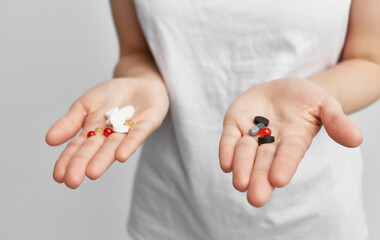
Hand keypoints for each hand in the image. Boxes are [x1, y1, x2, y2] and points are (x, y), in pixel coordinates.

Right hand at [46, 77, 168, 188]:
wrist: (140, 82)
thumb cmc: (112, 95)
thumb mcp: (85, 104)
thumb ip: (70, 122)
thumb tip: (49, 140)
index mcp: (94, 133)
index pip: (78, 148)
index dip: (68, 161)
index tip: (58, 176)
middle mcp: (111, 136)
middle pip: (95, 150)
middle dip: (83, 164)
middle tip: (72, 181)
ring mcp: (130, 130)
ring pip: (115, 146)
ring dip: (104, 159)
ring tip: (92, 172)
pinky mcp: (148, 123)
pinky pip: (138, 134)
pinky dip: (130, 144)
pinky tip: (121, 155)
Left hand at [219, 78, 361, 206]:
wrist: (282, 89)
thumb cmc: (306, 99)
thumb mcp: (325, 104)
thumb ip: (336, 121)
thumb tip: (357, 139)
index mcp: (294, 140)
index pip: (289, 155)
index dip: (284, 166)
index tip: (279, 180)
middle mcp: (271, 143)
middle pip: (264, 162)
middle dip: (259, 178)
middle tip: (255, 197)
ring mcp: (251, 134)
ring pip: (245, 153)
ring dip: (242, 168)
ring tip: (240, 184)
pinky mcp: (235, 124)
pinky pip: (229, 138)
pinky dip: (226, 150)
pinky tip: (226, 165)